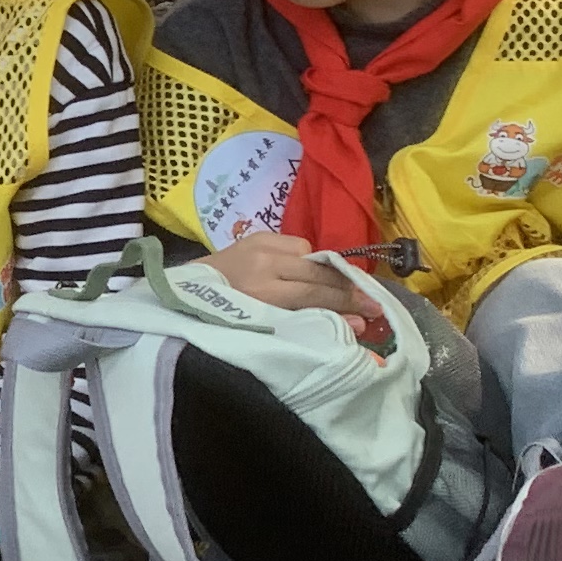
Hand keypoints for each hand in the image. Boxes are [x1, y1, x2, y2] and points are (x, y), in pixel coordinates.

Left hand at [211, 232, 386, 346]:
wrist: (188, 289)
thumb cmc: (226, 317)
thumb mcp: (266, 326)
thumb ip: (311, 322)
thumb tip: (358, 325)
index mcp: (261, 292)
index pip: (316, 295)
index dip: (348, 303)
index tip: (373, 311)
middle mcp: (263, 263)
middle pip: (318, 273)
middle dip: (349, 288)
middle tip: (371, 300)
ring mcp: (260, 244)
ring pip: (310, 255)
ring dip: (326, 272)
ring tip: (340, 287)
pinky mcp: (257, 234)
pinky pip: (296, 244)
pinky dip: (305, 258)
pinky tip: (303, 270)